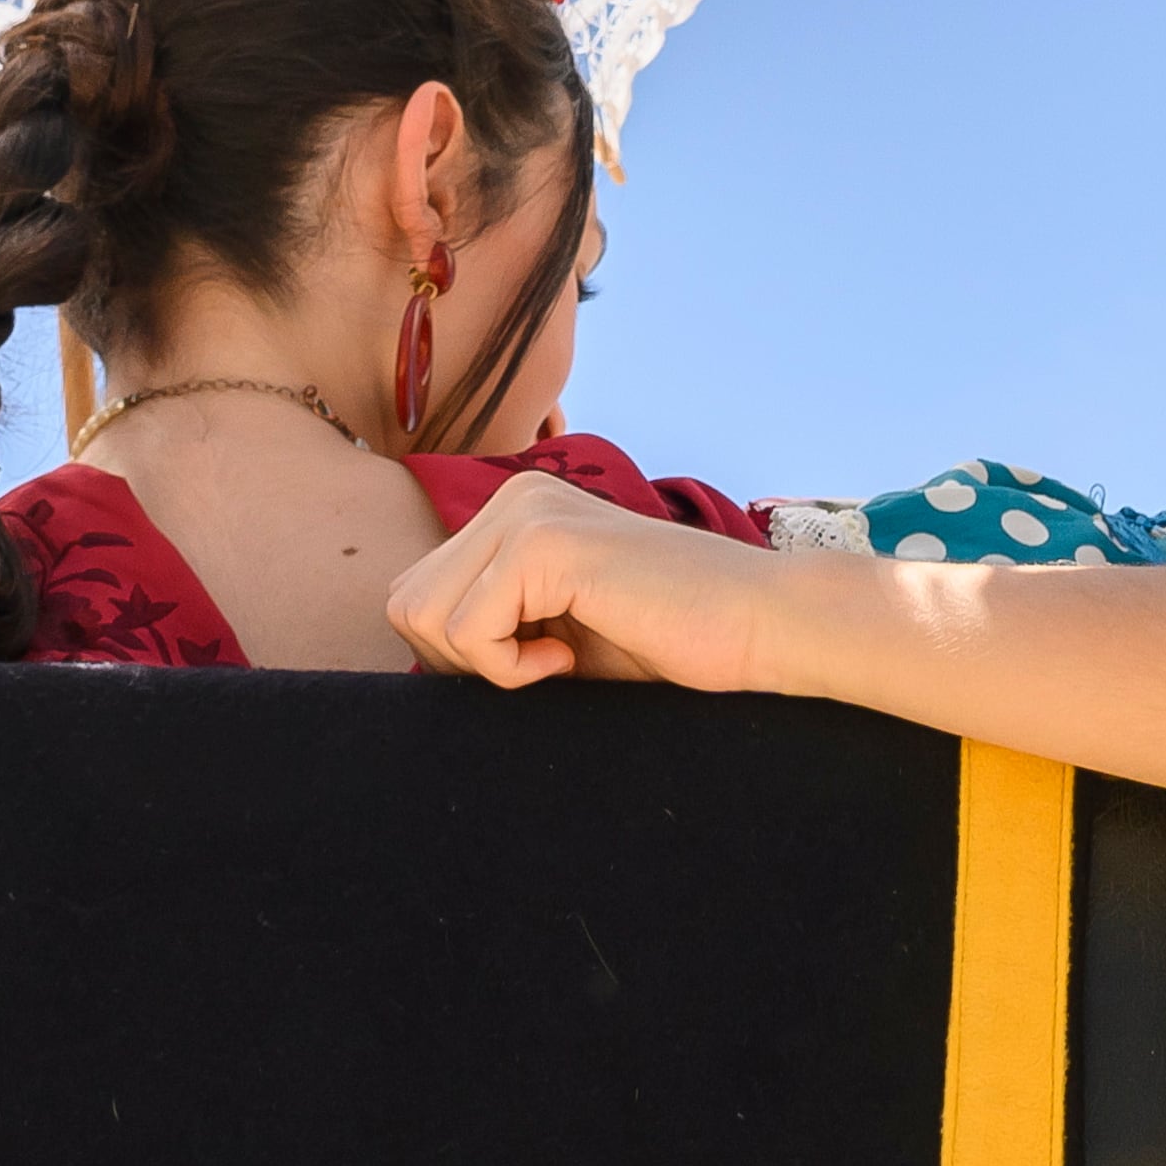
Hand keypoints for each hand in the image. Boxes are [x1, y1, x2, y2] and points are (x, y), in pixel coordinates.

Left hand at [389, 469, 781, 691]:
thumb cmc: (668, 640)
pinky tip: (572, 658)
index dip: (461, 654)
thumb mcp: (557, 627)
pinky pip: (469, 632)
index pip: (417, 594)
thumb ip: (492, 620)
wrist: (759, 628)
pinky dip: (511, 670)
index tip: (539, 660)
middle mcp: (514, 495)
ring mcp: (527, 512)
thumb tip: (410, 656)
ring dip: (485, 665)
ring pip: (422, 616)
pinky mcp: (545, 544)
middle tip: (545, 664)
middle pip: (406, 604)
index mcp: (515, 510)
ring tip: (560, 658)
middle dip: (462, 661)